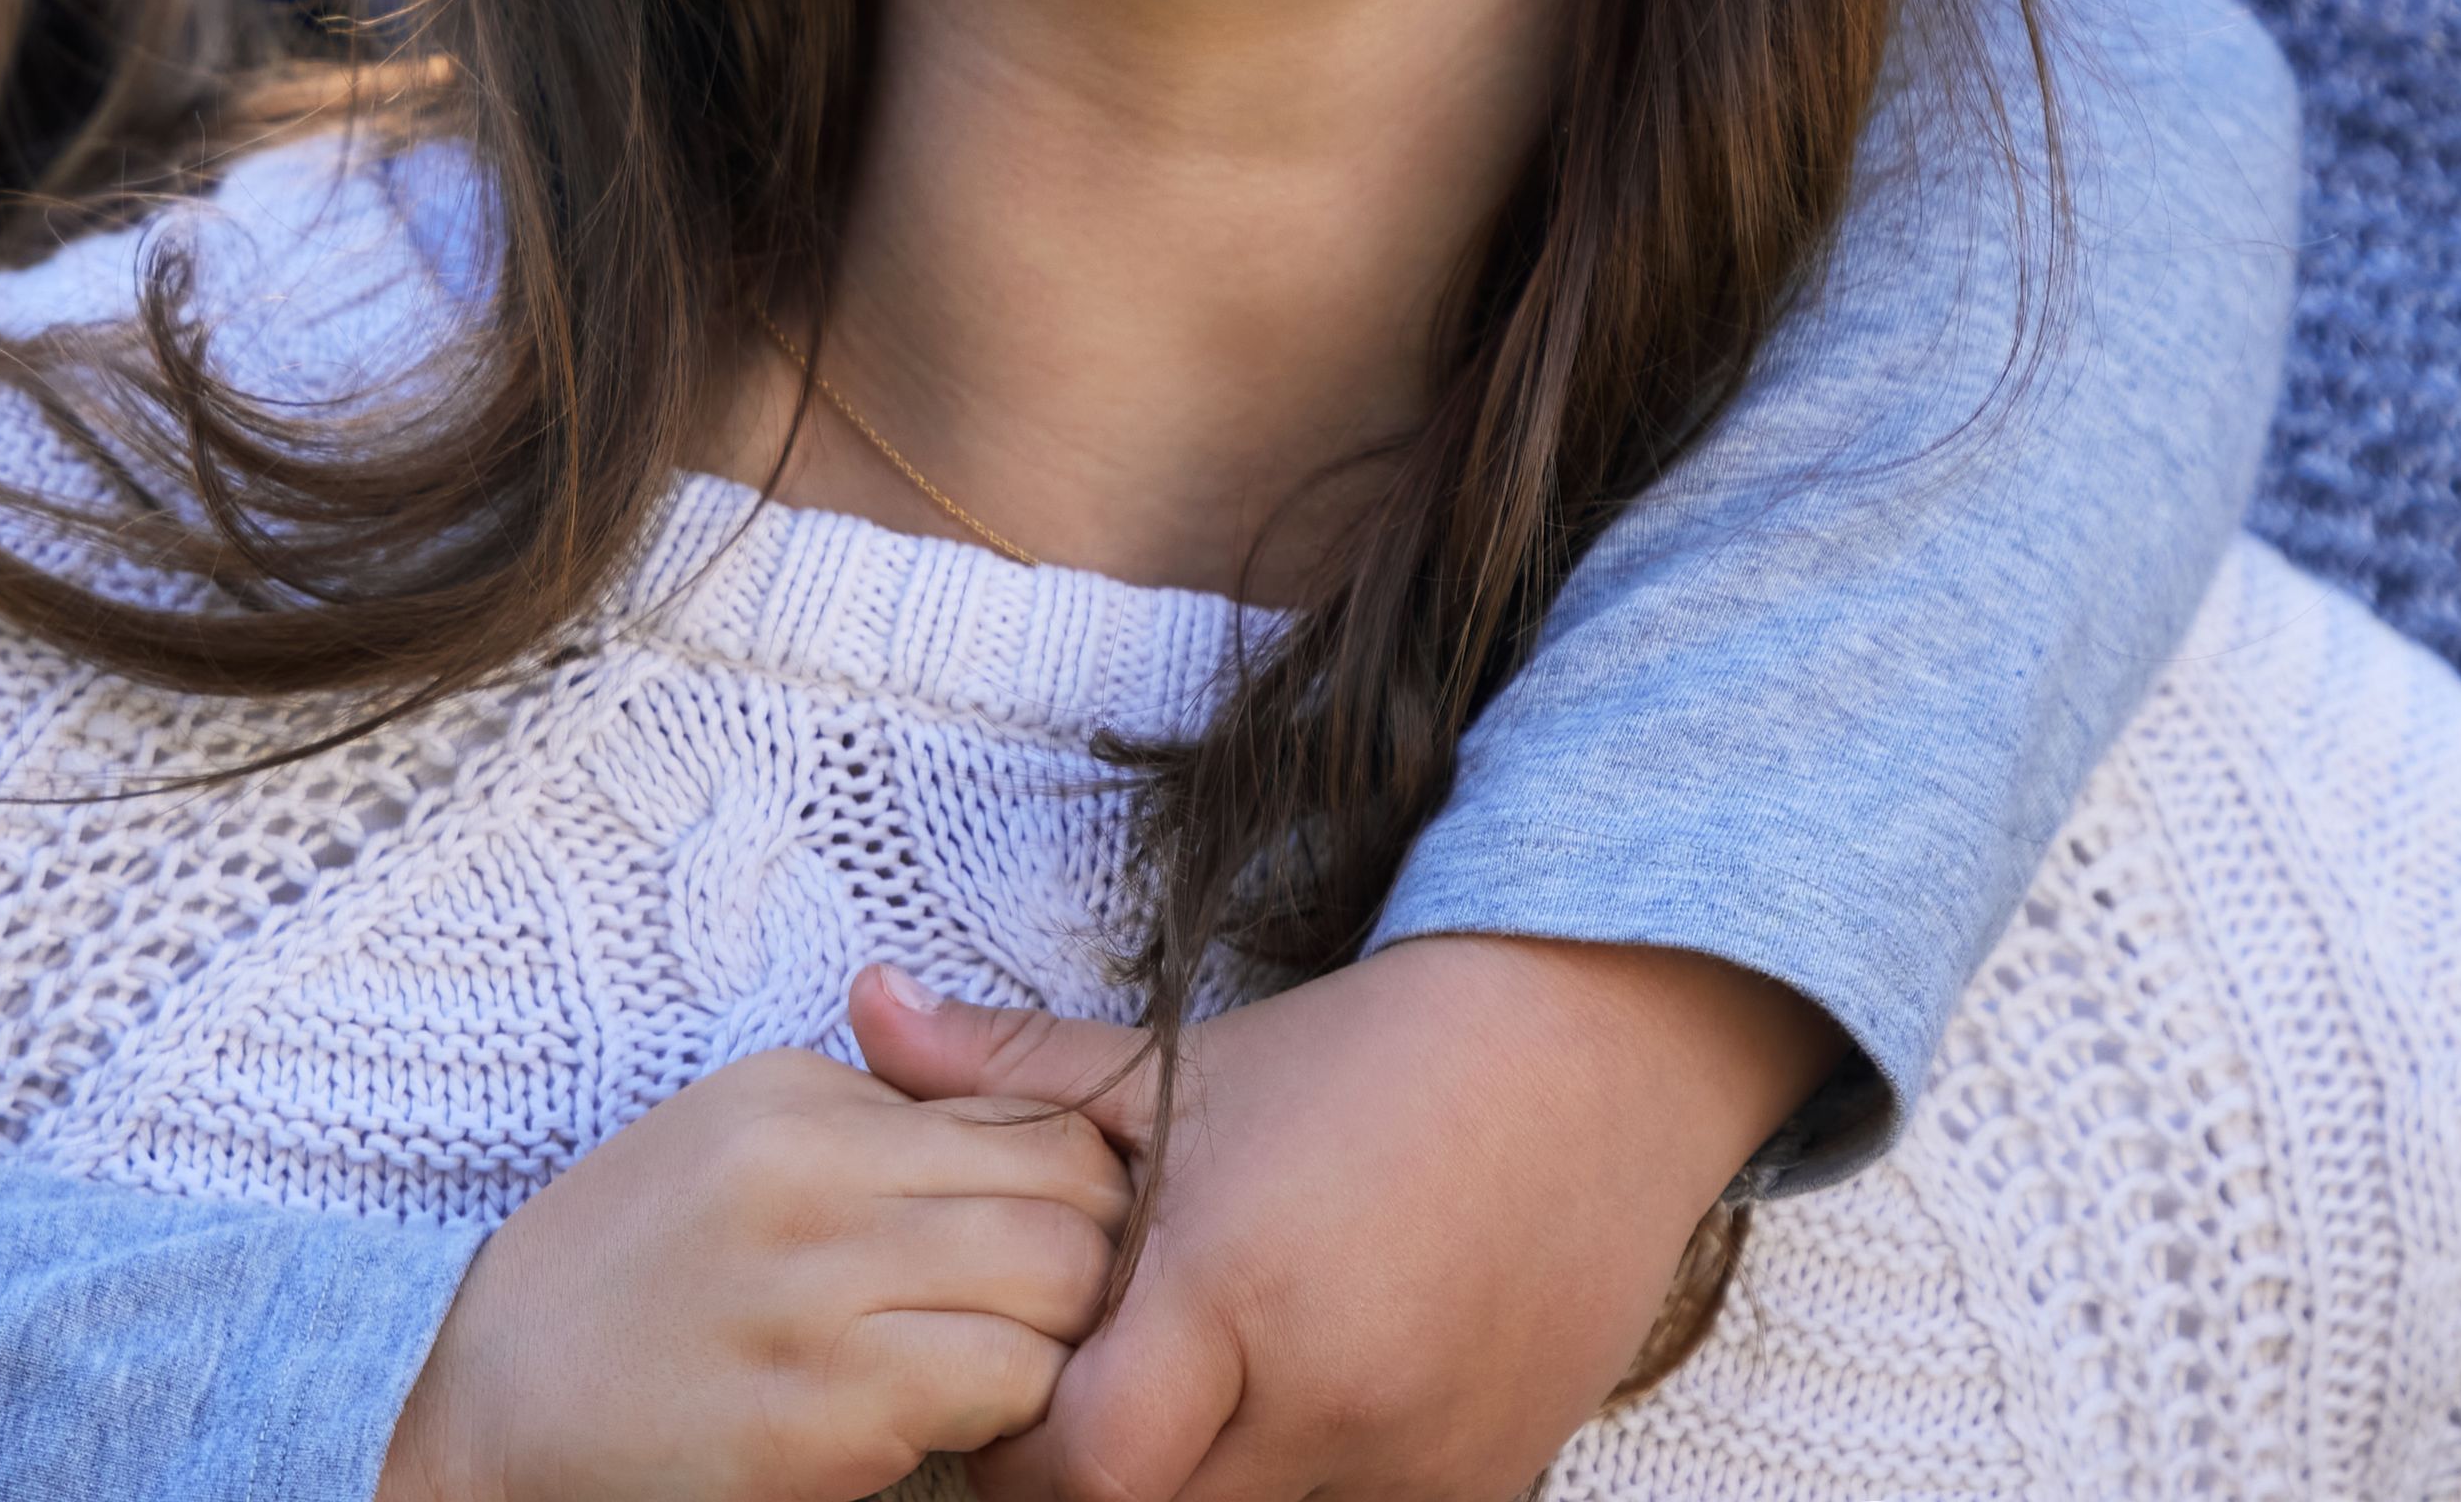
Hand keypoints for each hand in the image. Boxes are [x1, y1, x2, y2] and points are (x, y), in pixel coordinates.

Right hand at [377, 1028, 1133, 1501]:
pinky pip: (999, 1389)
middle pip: (1072, 1197)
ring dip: (1056, 1344)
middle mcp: (813, 1177)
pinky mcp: (819, 1415)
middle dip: (1092, 1266)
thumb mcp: (732, 1143)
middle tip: (1050, 1316)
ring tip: (1006, 1368)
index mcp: (799, 1099)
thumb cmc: (622, 1280)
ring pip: (1058, 1293)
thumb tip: (1013, 1125)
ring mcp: (816, 1297)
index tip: (1056, 1235)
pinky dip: (1008, 1412)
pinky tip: (953, 1420)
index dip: (1077, 1185)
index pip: (1032, 1111)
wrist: (489, 1410)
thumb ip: (869, 1118)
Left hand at [851, 937, 1830, 1501]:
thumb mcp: (1181, 1062)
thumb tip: (864, 1006)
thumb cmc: (1369, 1055)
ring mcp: (1417, 1454)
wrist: (1596, 1051)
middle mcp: (1332, 1392)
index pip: (1083, 1474)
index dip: (1025, 1456)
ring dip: (1214, 1480)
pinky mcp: (1482, 1479)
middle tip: (1096, 1408)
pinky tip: (1313, 1392)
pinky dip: (1313, 1475)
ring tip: (1209, 1391)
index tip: (1018, 1401)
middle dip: (1106, 1483)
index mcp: (1236, 1288)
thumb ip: (1010, 1068)